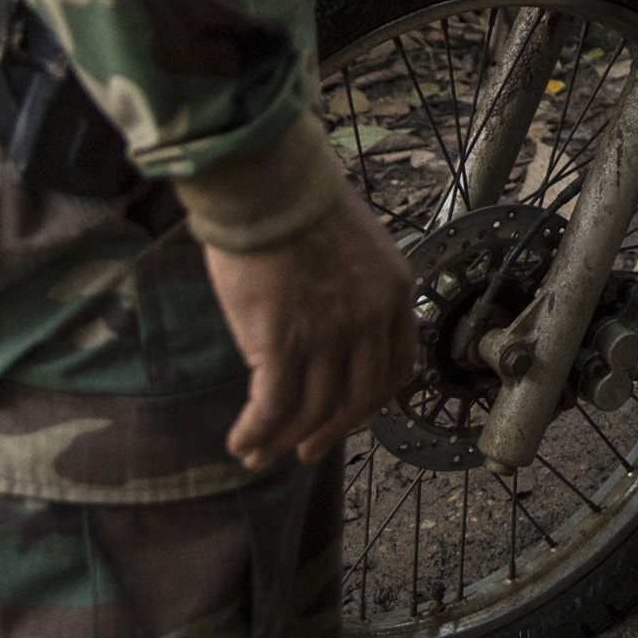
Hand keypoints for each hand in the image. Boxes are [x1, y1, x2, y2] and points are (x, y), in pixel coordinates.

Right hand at [204, 182, 417, 470]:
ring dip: (283, 441)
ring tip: (257, 454)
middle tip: (305, 451)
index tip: (348, 417)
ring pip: (312, 411)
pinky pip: (273, 408)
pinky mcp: (282, 343)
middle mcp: (370, 318)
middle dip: (329, 433)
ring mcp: (329, 334)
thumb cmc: (297, 204)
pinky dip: (256, 432)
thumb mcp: (353, 245)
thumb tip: (327, 330)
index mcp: (394, 291)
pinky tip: (241, 442)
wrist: (267, 183)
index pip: (396, 366)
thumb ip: (352, 290)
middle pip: (358, 399)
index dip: (371, 401)